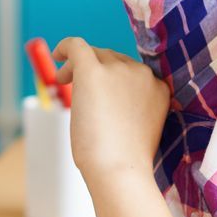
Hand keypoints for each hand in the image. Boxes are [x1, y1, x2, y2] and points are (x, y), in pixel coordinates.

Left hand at [54, 38, 171, 179]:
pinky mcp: (93, 71)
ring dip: (79, 66)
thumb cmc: (126, 162)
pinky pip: (77, 46)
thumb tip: (104, 102)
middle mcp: (142, 74)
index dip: (113, 78)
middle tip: (72, 85)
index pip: (132, 72)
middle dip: (94, 69)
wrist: (120, 170)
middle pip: (113, 59)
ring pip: (95, 54)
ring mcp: (119, 71)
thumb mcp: (139, 128)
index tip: (99, 93)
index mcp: (159, 88)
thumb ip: (130, 108)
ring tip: (63, 81)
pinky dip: (66, 47)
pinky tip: (56, 55)